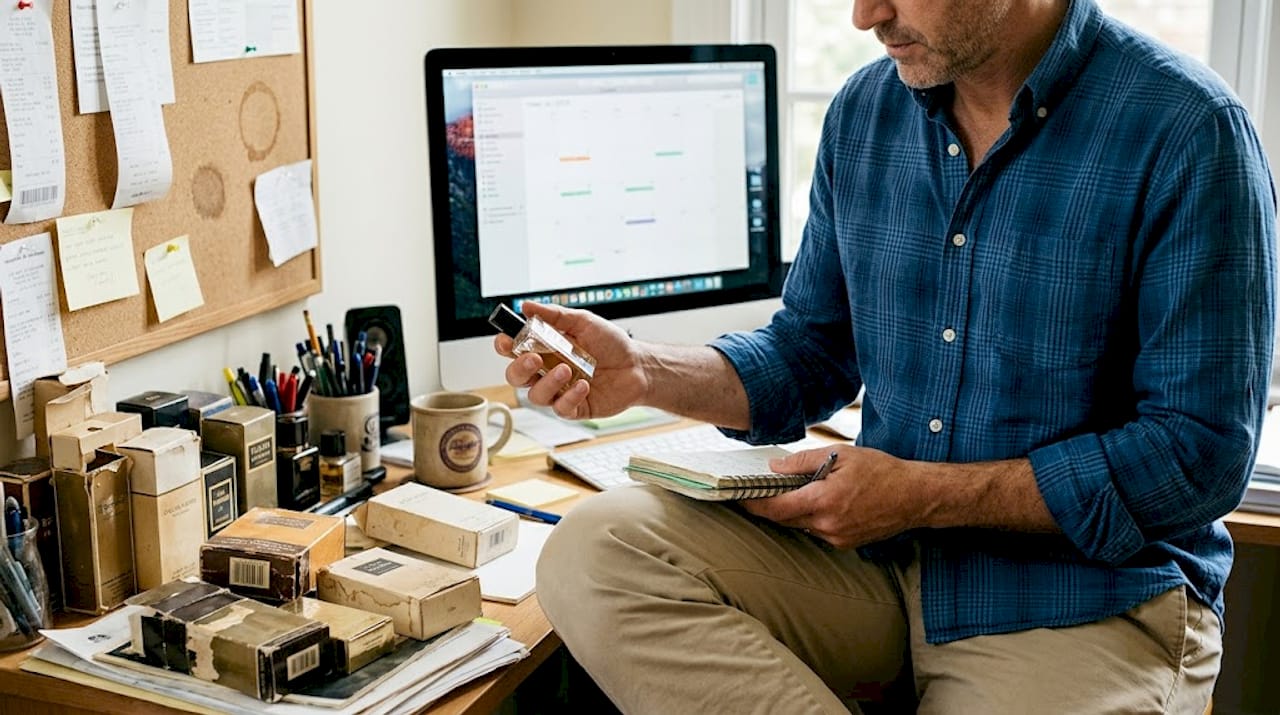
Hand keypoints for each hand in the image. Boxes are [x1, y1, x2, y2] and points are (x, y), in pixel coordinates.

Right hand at [493, 301, 647, 419]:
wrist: (638, 365)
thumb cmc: (611, 343)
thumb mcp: (584, 322)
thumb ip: (555, 315)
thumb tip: (526, 306)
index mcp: (545, 349)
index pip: (514, 350)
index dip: (505, 347)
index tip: (505, 341)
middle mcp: (548, 371)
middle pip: (516, 377)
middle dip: (519, 369)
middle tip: (533, 359)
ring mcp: (560, 391)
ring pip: (536, 396)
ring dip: (548, 383)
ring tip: (567, 369)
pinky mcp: (575, 408)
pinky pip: (561, 409)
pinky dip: (570, 397)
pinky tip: (584, 385)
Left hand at [740, 445, 923, 548]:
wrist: (915, 497)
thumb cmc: (881, 471)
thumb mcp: (841, 456)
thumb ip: (803, 462)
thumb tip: (775, 468)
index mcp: (823, 501)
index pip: (775, 508)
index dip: (753, 503)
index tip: (738, 496)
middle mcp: (827, 525)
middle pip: (784, 520)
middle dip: (770, 506)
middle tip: (759, 491)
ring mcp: (837, 538)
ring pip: (800, 526)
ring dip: (793, 512)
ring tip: (794, 492)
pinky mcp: (845, 544)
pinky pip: (817, 532)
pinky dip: (811, 518)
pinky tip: (820, 503)